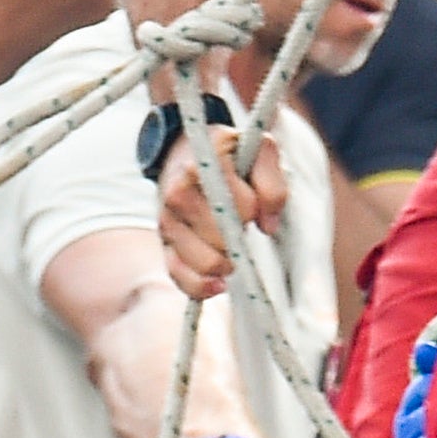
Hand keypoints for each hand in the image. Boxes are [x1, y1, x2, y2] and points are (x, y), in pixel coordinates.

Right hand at [156, 119, 294, 302]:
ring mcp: (167, 221)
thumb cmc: (229, 154)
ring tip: (230, 243)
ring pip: (208, 263)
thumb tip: (268, 227)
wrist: (186, 151)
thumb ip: (272, 183)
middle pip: (226, 239)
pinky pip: (183, 278)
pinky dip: (203, 286)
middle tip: (237, 219)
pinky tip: (219, 283)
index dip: (255, 206)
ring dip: (228, 261)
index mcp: (201, 165)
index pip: (244, 207)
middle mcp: (177, 193)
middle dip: (240, 234)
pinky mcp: (164, 243)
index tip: (250, 195)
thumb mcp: (257, 150)